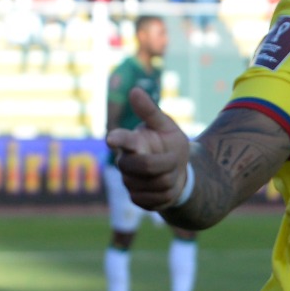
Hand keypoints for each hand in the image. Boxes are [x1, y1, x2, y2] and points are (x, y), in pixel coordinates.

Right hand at [104, 87, 190, 209]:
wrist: (177, 172)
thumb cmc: (169, 145)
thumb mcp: (167, 127)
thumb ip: (151, 112)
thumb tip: (135, 90)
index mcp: (132, 142)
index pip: (122, 140)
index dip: (118, 139)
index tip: (112, 138)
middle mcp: (125, 162)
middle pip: (146, 166)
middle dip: (167, 163)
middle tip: (173, 159)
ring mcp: (128, 182)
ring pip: (156, 184)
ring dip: (170, 178)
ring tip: (169, 172)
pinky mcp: (136, 198)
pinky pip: (156, 200)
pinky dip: (168, 194)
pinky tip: (165, 187)